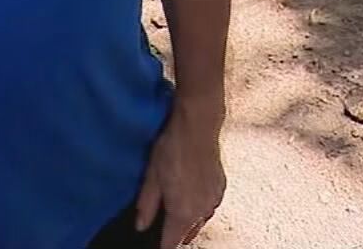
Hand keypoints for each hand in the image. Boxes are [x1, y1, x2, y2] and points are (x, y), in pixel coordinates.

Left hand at [135, 105, 226, 246]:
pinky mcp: (221, 187)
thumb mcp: (152, 176)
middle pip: (187, 234)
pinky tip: (191, 196)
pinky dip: (200, 207)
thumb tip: (141, 225)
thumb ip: (146, 205)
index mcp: (183, 212)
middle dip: (175, 234)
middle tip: (163, 227)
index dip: (162, 244)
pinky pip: (209, 207)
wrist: (198, 125)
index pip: (171, 242)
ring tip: (176, 211)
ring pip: (200, 221)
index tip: (156, 243)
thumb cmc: (173, 147)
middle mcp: (202, 210)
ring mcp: (214, 199)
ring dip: (189, 221)